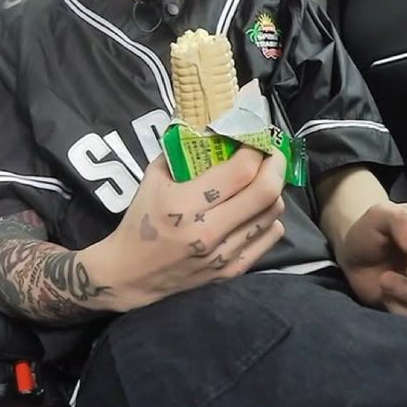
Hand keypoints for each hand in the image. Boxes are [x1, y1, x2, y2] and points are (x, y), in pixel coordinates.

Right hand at [85, 148, 285, 310]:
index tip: (256, 137)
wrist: (130, 275)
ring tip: (265, 179)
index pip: (240, 171)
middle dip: (276, 165)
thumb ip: (183, 152)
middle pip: (265, 192)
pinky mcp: (232, 271)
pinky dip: (270, 218)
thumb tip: (216, 130)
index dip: (256, 149)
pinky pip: (270, 237)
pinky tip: (257, 209)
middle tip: (273, 153)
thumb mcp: (153, 178)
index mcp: (185, 204)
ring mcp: (223, 255)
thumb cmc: (140, 221)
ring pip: (272, 214)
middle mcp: (208, 231)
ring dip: (274, 190)